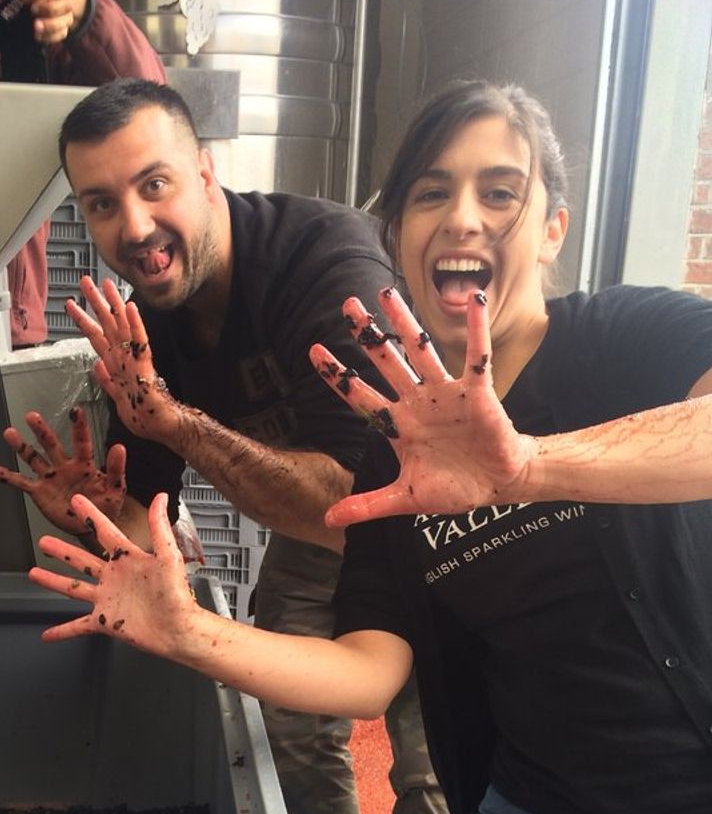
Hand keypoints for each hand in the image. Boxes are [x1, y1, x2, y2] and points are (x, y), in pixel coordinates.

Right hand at [0, 406, 126, 533]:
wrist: (92, 526)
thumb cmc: (106, 505)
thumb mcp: (115, 488)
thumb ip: (116, 469)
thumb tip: (119, 447)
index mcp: (84, 464)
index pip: (81, 442)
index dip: (78, 426)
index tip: (76, 410)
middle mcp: (64, 467)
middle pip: (51, 444)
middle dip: (42, 430)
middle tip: (32, 416)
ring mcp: (50, 478)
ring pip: (33, 458)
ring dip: (21, 446)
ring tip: (9, 433)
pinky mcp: (40, 492)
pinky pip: (22, 483)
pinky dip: (9, 477)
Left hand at [20, 0, 88, 43]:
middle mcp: (64, 0)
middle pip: (59, 7)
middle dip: (45, 10)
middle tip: (31, 11)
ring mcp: (65, 15)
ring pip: (61, 24)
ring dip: (48, 27)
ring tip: (35, 28)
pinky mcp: (64, 27)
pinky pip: (60, 36)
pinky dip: (50, 38)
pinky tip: (38, 36)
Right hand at [30, 492, 199, 651]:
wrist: (178, 629)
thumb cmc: (177, 594)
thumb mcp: (167, 555)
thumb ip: (159, 526)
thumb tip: (160, 497)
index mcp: (128, 559)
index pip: (105, 531)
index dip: (90, 514)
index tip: (77, 501)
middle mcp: (114, 577)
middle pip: (81, 560)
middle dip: (62, 551)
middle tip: (44, 541)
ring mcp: (107, 599)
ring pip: (73, 588)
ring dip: (54, 581)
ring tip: (34, 574)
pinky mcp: (105, 621)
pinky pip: (79, 626)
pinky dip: (63, 631)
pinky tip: (48, 634)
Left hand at [67, 277, 184, 442]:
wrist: (161, 426)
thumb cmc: (142, 415)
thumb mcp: (116, 398)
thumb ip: (106, 381)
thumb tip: (97, 366)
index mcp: (115, 364)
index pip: (96, 336)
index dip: (83, 319)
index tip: (74, 303)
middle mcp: (123, 357)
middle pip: (106, 324)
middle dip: (95, 302)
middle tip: (86, 281)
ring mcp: (134, 359)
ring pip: (121, 326)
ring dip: (113, 304)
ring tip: (105, 284)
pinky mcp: (145, 365)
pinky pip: (140, 341)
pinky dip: (135, 324)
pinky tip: (130, 307)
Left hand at [309, 287, 536, 524]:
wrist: (499, 485)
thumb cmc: (454, 487)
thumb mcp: (405, 499)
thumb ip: (367, 506)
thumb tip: (328, 520)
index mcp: (398, 425)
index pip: (360, 395)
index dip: (337, 376)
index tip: (313, 350)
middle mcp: (417, 401)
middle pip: (386, 361)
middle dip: (366, 334)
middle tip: (347, 304)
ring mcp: (445, 393)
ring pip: (421, 350)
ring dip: (406, 322)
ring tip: (388, 292)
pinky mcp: (478, 391)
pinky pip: (477, 356)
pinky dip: (476, 329)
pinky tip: (474, 301)